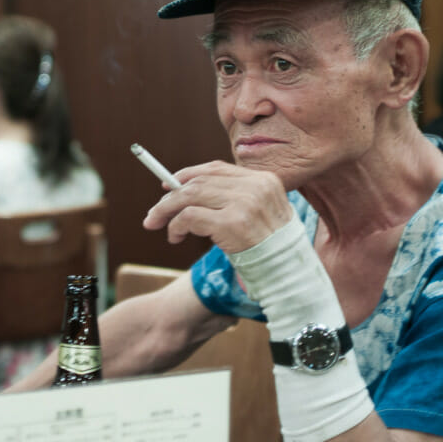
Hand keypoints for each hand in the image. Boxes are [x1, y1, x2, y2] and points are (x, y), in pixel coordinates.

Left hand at [141, 160, 295, 253]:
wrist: (289, 273)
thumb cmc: (270, 247)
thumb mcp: (260, 214)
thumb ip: (233, 198)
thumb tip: (184, 189)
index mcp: (264, 180)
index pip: (217, 168)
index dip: (189, 174)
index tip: (169, 184)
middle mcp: (256, 187)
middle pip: (200, 181)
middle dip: (171, 196)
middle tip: (154, 213)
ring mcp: (245, 204)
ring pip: (190, 196)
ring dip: (167, 211)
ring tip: (157, 225)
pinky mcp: (232, 223)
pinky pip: (190, 217)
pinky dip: (175, 226)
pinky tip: (175, 237)